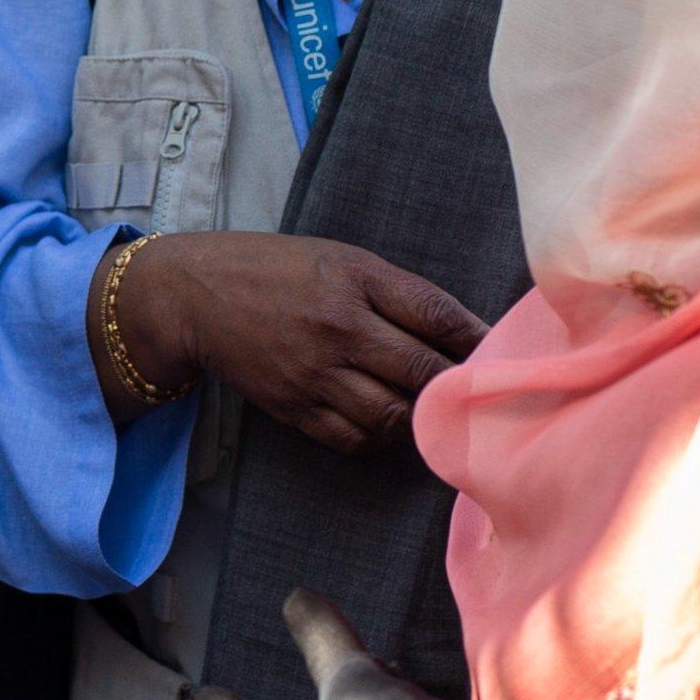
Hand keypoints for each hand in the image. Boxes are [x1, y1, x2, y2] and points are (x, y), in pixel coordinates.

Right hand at [103, 232, 487, 451]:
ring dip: (420, 416)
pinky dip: (381, 436)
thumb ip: (400, 294)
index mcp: (353, 280)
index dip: (478, 339)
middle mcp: (336, 329)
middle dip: (458, 385)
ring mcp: (313, 375)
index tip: (505, 351)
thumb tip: (467, 331)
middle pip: (423, 372)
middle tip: (481, 392)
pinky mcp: (294, 408)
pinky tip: (388, 420)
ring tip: (432, 409)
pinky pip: (354, 439)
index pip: (435, 315)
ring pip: (393, 415)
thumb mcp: (341, 260)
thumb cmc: (276, 270)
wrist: (194, 297)